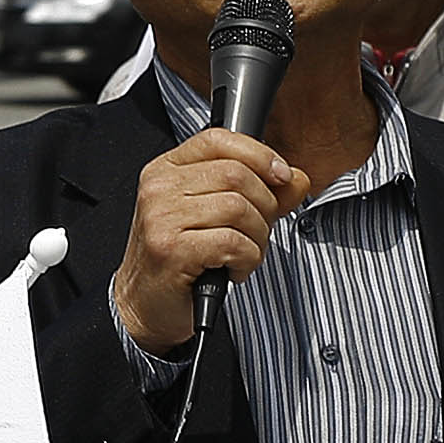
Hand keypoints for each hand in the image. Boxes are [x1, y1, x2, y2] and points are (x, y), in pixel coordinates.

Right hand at [111, 125, 301, 349]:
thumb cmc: (183, 258)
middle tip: (255, 233)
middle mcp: (158, 188)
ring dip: (258, 239)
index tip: (281, 177)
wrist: (145, 303)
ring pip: (240, 209)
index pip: (217, 140)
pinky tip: (233, 270)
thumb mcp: (220, 216)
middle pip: (237, 175)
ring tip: (243, 255)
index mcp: (165, 170)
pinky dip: (248, 260)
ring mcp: (161, 217)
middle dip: (265, 208)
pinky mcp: (171, 250)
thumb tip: (298, 178)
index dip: (259, 154)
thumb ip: (262, 193)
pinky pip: (235, 243)